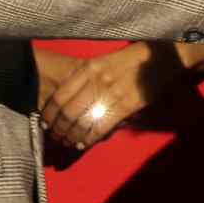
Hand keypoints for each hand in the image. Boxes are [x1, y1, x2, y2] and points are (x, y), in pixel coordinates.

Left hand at [40, 44, 186, 150]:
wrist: (158, 58)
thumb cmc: (128, 59)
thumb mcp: (102, 62)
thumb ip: (84, 78)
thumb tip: (67, 100)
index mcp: (88, 68)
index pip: (60, 96)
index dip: (49, 113)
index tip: (45, 122)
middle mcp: (96, 81)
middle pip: (68, 112)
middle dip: (59, 129)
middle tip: (56, 137)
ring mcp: (110, 94)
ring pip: (82, 123)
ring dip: (71, 137)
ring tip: (68, 143)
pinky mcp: (125, 107)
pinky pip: (101, 128)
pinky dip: (89, 139)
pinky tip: (83, 144)